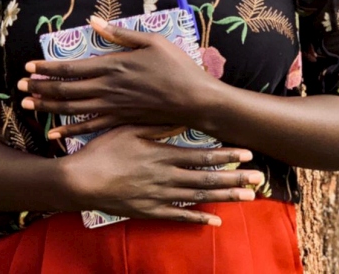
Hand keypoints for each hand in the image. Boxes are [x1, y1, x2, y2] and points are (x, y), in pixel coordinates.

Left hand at [19, 16, 218, 139]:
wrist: (194, 99)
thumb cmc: (177, 66)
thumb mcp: (152, 41)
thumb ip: (120, 34)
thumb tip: (95, 21)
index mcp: (113, 65)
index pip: (72, 67)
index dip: (48, 68)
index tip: (29, 67)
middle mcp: (107, 87)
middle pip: (65, 88)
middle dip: (40, 87)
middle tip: (19, 86)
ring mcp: (112, 107)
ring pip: (72, 108)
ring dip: (48, 106)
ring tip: (28, 103)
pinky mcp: (120, 120)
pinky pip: (89, 127)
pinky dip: (69, 131)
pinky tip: (54, 133)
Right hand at [61, 125, 261, 224]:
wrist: (80, 181)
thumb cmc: (103, 150)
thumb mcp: (130, 128)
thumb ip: (158, 125)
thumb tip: (182, 117)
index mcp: (163, 155)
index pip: (203, 156)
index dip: (227, 155)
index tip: (247, 153)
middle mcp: (166, 177)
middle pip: (208, 179)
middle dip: (235, 178)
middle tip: (259, 179)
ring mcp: (159, 197)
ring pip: (198, 198)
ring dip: (225, 197)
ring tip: (248, 197)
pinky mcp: (150, 211)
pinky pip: (178, 216)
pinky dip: (198, 218)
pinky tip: (215, 221)